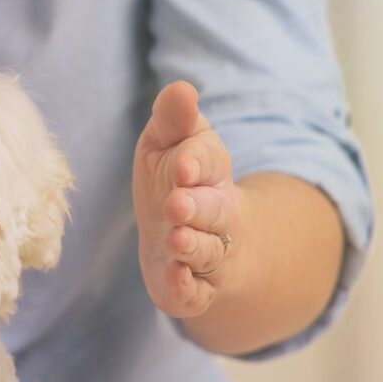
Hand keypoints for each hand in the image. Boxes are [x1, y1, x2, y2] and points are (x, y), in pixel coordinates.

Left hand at [133, 81, 240, 318]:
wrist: (182, 234)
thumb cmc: (171, 181)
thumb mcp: (167, 143)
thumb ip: (173, 119)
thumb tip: (181, 88)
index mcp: (208, 174)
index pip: (206, 163)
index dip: (195, 163)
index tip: (181, 163)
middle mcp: (214, 216)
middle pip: (214, 212)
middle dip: (197, 208)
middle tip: (177, 204)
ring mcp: (206, 255)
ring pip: (206, 253)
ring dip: (193, 247)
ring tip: (176, 238)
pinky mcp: (192, 288)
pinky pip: (194, 293)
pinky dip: (186, 287)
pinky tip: (174, 276)